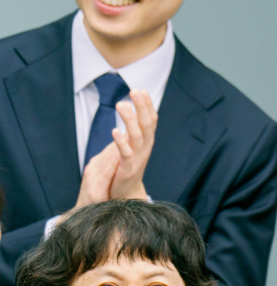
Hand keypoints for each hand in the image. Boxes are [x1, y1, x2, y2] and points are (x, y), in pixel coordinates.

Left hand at [74, 89, 157, 207]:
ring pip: (138, 135)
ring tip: (121, 104)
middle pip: (147, 125)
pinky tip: (115, 131)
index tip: (141, 90)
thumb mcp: (132, 148)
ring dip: (130, 119)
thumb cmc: (125, 169)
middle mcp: (145, 149)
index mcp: (146, 143)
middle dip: (142, 107)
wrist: (125, 195)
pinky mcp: (128, 169)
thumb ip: (133, 132)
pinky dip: (121, 142)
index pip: (151, 120)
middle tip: (134, 91)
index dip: (147, 106)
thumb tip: (132, 112)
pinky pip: (126, 153)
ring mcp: (138, 159)